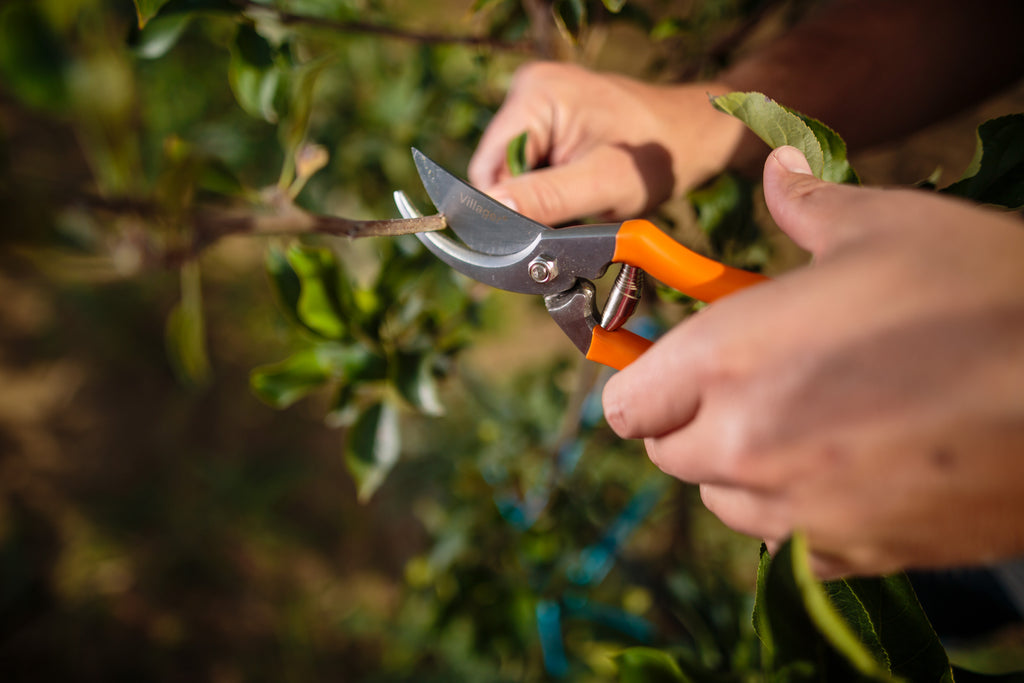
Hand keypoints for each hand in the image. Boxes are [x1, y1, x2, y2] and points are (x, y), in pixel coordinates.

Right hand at [468, 62, 746, 224]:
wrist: (695, 140)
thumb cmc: (657, 158)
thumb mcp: (602, 184)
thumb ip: (546, 199)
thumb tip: (491, 213)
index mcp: (535, 94)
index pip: (487, 170)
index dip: (505, 211)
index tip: (537, 237)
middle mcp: (528, 91)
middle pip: (498, 174)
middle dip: (526, 207)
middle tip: (568, 224)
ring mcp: (537, 105)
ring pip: (512, 177)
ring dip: (539, 203)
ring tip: (578, 209)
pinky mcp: (548, 124)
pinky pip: (530, 171)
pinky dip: (549, 193)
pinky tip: (577, 196)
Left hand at [603, 146, 1023, 577]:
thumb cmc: (985, 293)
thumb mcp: (889, 226)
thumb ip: (807, 207)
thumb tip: (779, 174)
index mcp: (728, 360)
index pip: (626, 404)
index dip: (646, 383)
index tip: (673, 369)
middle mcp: (744, 447)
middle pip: (668, 455)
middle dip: (692, 422)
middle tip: (746, 386)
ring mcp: (798, 512)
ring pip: (722, 503)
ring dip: (740, 470)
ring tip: (802, 424)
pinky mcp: (855, 557)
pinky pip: (788, 545)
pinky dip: (799, 514)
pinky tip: (849, 471)